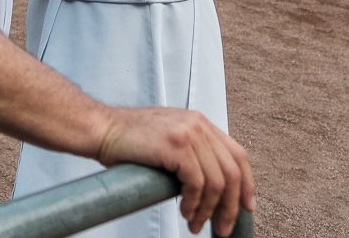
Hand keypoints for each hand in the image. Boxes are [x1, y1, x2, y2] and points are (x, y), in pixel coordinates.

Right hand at [96, 107, 254, 237]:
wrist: (101, 129)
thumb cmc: (129, 142)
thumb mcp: (169, 141)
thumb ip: (192, 154)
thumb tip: (211, 190)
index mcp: (199, 122)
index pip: (237, 154)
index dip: (247, 184)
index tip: (246, 207)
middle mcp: (198, 124)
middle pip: (232, 171)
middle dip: (230, 207)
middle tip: (221, 229)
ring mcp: (188, 132)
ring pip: (217, 182)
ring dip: (208, 210)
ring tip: (194, 224)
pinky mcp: (176, 145)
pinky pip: (198, 183)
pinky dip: (195, 204)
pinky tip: (184, 212)